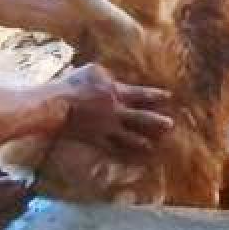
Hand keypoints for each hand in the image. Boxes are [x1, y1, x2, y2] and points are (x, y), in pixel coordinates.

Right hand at [49, 64, 171, 153]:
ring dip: (142, 142)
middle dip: (157, 121)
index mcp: (116, 92)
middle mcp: (116, 112)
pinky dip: (121, 154)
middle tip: (171, 125)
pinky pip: (112, 149)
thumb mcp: (92, 70)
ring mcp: (107, 128)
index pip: (141, 94)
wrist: (57, 105)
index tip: (168, 97)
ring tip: (152, 147)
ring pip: (129, 137)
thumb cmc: (73, 84)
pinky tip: (128, 159)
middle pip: (141, 118)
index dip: (156, 95)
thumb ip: (106, 73)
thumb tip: (112, 76)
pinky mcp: (96, 139)